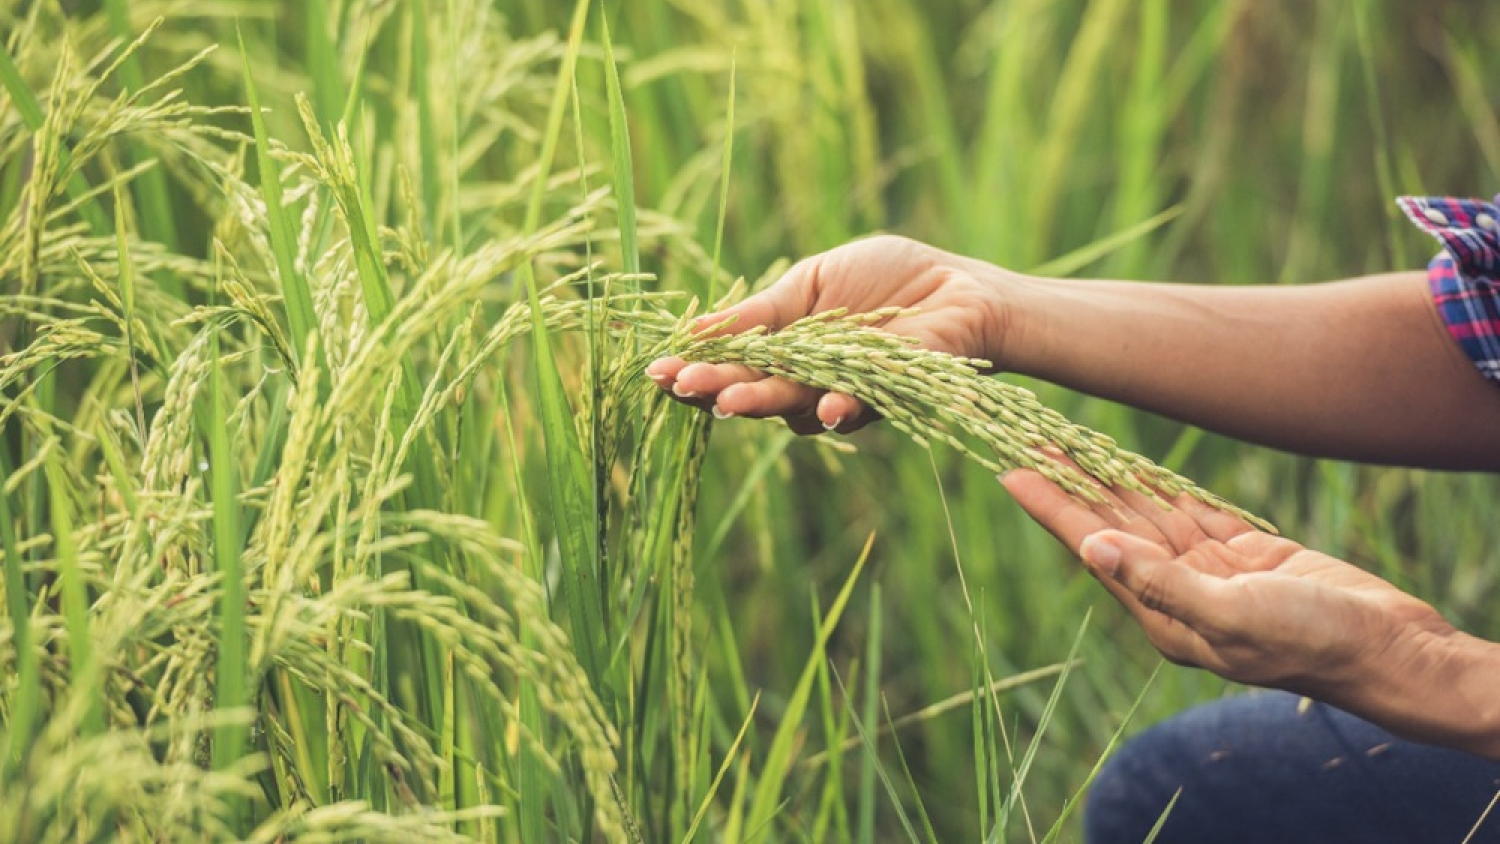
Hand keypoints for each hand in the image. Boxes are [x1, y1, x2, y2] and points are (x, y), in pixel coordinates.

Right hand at [646, 235, 1014, 433]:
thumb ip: (763, 312)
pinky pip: (853, 408)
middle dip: (715, 389)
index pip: (729, 363)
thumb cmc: (887, 277)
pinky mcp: (884, 398)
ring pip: (792, 406)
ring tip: (730, 399)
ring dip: (762, 401)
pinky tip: (823, 407)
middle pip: (751, 390)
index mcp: (783, 348)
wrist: (958, 288)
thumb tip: (697, 329)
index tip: (658, 370)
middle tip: (684, 387)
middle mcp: (805, 380)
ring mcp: (840, 393)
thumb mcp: (813, 281)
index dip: (695, 368)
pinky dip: (837, 407)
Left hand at [999, 469, 1457, 699]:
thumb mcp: (1232, 614)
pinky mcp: (1245, 557)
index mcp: (1162, 614)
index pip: (1092, 548)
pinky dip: (1161, 486)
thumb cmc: (1312, 641)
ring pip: (1148, 515)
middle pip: (1110, 526)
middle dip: (1070, 483)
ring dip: (1109, 479)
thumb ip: (1160, 583)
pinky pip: (1191, 513)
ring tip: (1067, 442)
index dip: (1051, 507)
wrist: (1388, 649)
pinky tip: (1131, 465)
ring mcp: (1210, 574)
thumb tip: (1093, 550)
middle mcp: (1176, 592)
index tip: (1011, 470)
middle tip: (1029, 438)